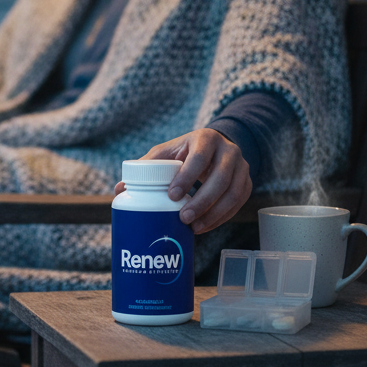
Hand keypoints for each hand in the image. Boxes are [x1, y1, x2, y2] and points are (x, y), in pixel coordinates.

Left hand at [113, 128, 251, 233]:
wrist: (213, 148)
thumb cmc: (184, 152)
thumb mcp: (166, 153)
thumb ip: (145, 167)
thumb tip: (119, 190)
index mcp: (205, 139)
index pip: (199, 158)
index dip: (187, 178)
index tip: (172, 196)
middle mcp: (228, 150)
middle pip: (220, 178)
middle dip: (202, 202)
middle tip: (183, 219)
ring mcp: (241, 167)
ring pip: (234, 193)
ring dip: (214, 214)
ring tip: (194, 228)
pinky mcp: (247, 182)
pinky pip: (239, 202)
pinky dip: (222, 217)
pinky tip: (205, 226)